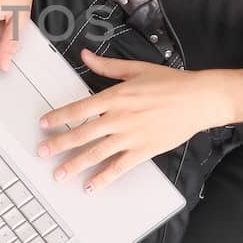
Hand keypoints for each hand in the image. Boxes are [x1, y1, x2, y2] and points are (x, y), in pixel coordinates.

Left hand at [35, 49, 232, 191]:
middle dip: (59, 144)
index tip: (44, 124)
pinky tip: (92, 186)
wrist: (200, 99)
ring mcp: (132, 136)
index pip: (79, 109)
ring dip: (75, 164)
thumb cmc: (171, 83)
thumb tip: (86, 56)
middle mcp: (120, 117)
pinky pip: (119, 167)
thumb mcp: (136, 69)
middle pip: (82, 134)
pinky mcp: (144, 150)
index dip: (58, 118)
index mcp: (116, 96)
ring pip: (97, 153)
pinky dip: (104, 178)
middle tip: (42, 152)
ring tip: (60, 174)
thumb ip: (107, 67)